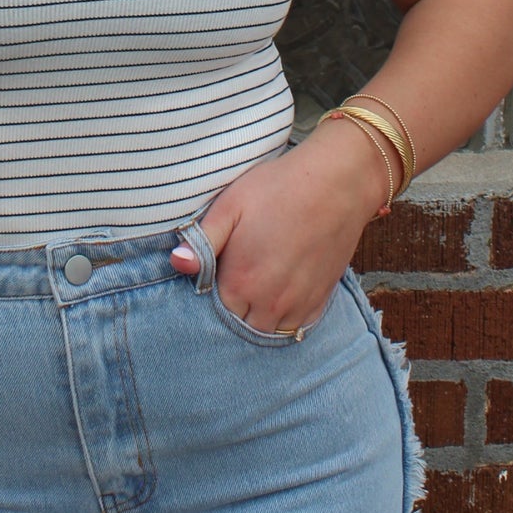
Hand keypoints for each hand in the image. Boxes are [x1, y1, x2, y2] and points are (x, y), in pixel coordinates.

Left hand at [170, 119, 388, 333]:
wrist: (336, 182)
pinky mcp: (321, 300)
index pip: (213, 309)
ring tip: (258, 286)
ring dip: (259, 316)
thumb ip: (202, 239)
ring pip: (269, 330)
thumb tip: (177, 263)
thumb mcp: (230, 205)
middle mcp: (268, 303)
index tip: (217, 271)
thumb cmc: (278, 188)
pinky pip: (297, 327)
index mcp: (240, 282)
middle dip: (234, 307)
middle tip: (238, 275)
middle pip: (240, 324)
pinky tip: (281, 294)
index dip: (212, 291)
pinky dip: (286, 318)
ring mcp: (297, 304)